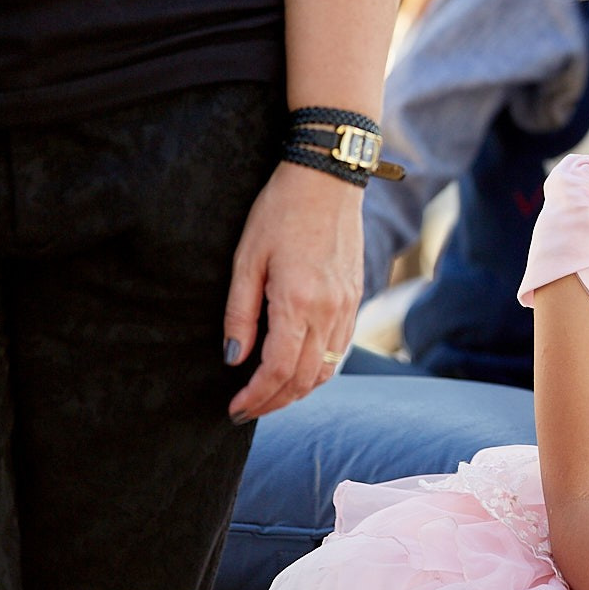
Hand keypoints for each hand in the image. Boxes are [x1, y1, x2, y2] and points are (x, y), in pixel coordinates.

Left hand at [222, 161, 362, 421]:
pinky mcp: (354, 297)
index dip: (256, 396)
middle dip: (275, 402)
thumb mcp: (246, 259)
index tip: (235, 408)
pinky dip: (318, 368)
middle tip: (246, 410)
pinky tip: (297, 366)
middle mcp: (329, 310)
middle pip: (305, 378)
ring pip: (326, 368)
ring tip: (270, 395)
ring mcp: (347, 305)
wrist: (327, 179)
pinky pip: (339, 348)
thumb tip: (234, 359)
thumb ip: (240, 313)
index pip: (278, 370)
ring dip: (298, 390)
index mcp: (297, 302)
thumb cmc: (280, 212)